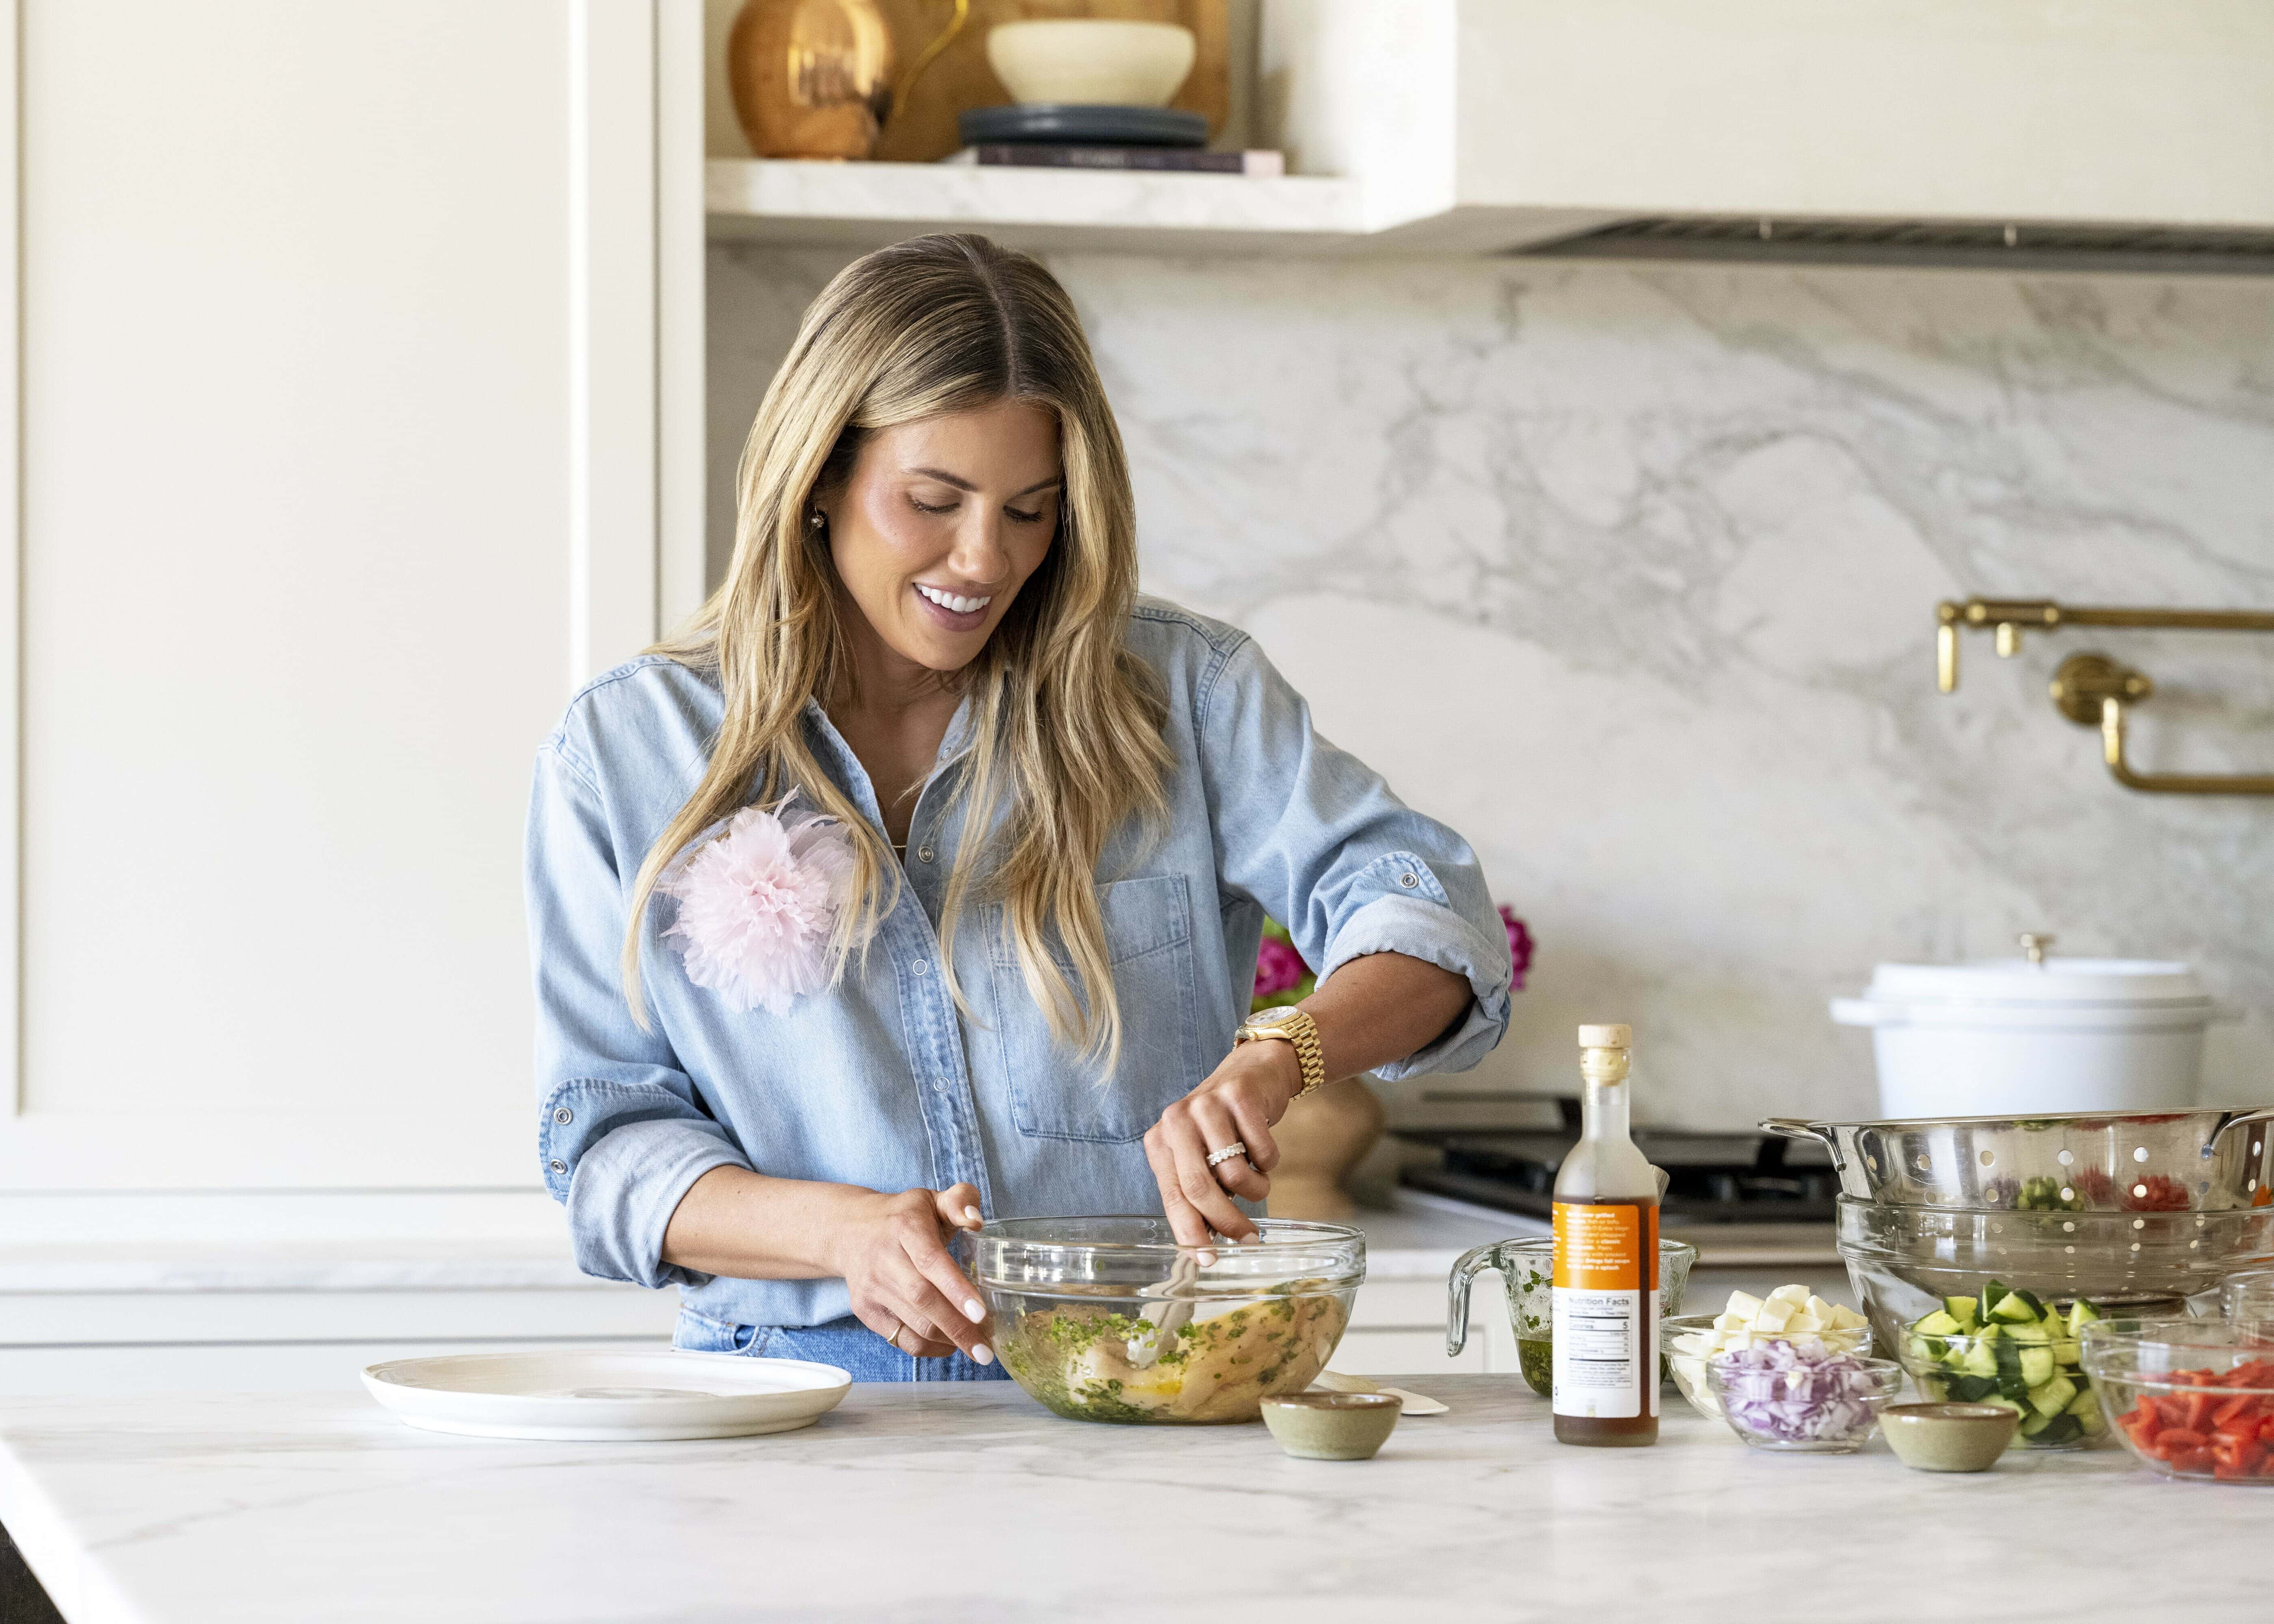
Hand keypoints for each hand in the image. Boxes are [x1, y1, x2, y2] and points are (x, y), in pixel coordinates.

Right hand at [823, 1182, 992, 1361]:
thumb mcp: (932, 1199)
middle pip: (923, 1300)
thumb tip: (977, 1221)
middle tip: (987, 1349)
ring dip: (948, 1341)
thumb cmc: (903, 1217)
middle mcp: (884, 1259)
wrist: (849, 1230)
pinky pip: (900, 1339)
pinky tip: (950, 1344)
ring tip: (977, 1347)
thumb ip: (960, 1200)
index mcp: (906, 1227)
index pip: (931, 1261)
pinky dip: (928, 1348)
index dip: (956, 1289)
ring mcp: (872, 1288)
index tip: (981, 1313)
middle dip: (958, 1328)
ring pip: (913, 1325)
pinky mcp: (864, 1310)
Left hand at [1143, 1039, 1300, 1246]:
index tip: (1208, 1260)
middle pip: (1200, 1188)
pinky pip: (1263, 1153)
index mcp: (1160, 1141)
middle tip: (1247, 1238)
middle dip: (1226, 1222)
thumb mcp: (1200, 1155)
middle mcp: (1176, 1121)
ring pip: (1236, 1174)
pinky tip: (1264, 1151)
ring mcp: (1207, 1105)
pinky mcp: (1239, 1097)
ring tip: (1259, 1180)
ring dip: (1256, 1189)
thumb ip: (1196, 1192)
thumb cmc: (1224, 1126)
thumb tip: (1205, 1246)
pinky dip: (1270, 1163)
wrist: (1255, 1071)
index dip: (1191, 1232)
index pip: (1173, 1196)